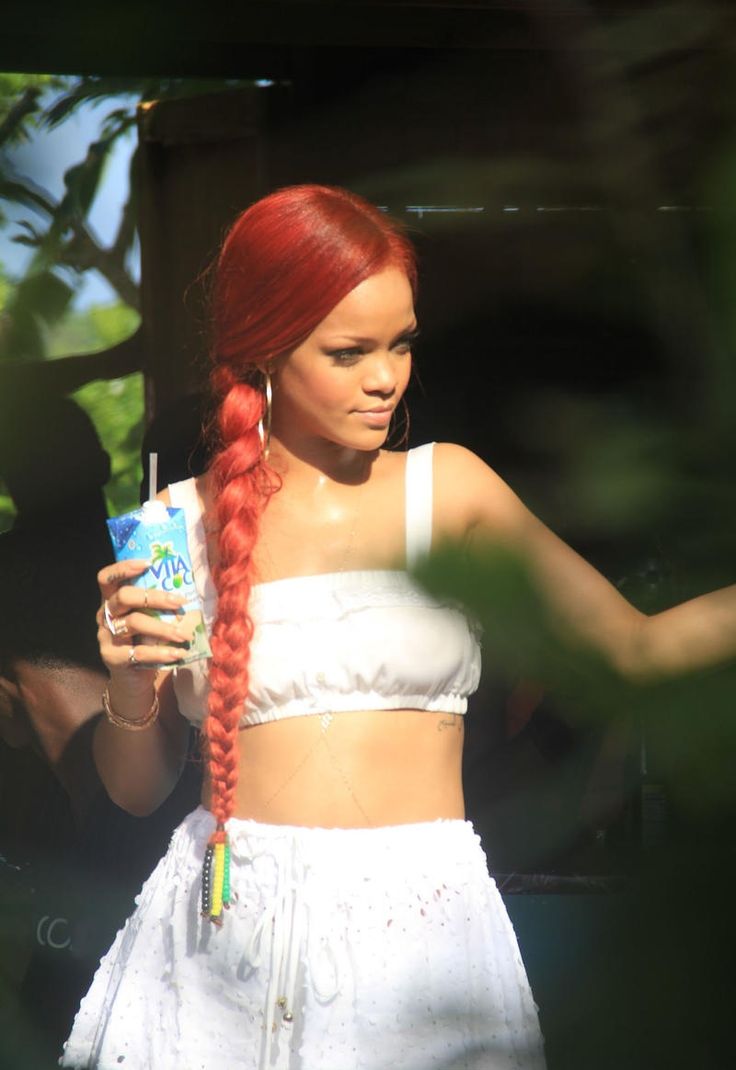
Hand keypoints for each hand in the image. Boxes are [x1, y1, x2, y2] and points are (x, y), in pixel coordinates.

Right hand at [96, 559, 188, 677]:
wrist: (132, 679)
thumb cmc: (145, 642)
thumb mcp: (150, 620)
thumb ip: (160, 607)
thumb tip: (193, 592)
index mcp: (112, 600)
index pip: (106, 578)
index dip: (123, 568)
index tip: (148, 563)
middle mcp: (105, 615)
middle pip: (124, 597)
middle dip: (154, 597)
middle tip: (180, 602)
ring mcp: (106, 637)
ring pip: (133, 623)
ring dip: (163, 627)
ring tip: (185, 635)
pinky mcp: (113, 658)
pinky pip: (138, 652)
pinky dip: (161, 652)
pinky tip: (178, 653)